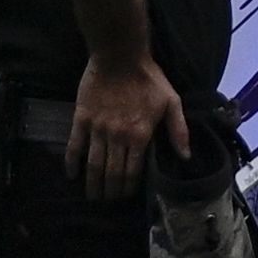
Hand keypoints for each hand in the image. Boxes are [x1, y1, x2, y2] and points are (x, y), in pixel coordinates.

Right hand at [63, 58, 183, 196]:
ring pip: (93, 165)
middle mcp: (117, 137)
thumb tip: (185, 157)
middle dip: (111, 192)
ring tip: (93, 197)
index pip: (132, 172)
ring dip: (93, 184)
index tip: (126, 196)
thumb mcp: (171, 101)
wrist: (120, 55)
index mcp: (139, 135)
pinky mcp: (81, 119)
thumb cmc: (148, 78)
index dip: (128, 188)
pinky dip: (72, 163)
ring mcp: (97, 129)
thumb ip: (178, 130)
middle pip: (112, 173)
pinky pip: (74, 146)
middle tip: (109, 202)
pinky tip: (71, 175)